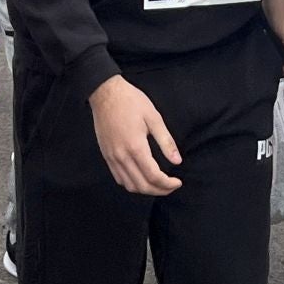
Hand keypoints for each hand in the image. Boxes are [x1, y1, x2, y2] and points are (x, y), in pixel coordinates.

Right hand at [88, 76, 181, 195]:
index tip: (178, 182)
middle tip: (171, 186)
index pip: (154, 176)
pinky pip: (119, 178)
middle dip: (160, 190)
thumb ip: (166, 141)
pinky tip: (141, 177)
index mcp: (136, 147)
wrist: (105, 93)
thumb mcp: (153, 117)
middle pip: (142, 186)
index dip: (168, 184)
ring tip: (158, 184)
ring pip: (129, 186)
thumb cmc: (131, 101)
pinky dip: (132, 184)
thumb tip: (177, 161)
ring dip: (146, 190)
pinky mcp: (106, 155)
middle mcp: (122, 156)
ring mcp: (112, 157)